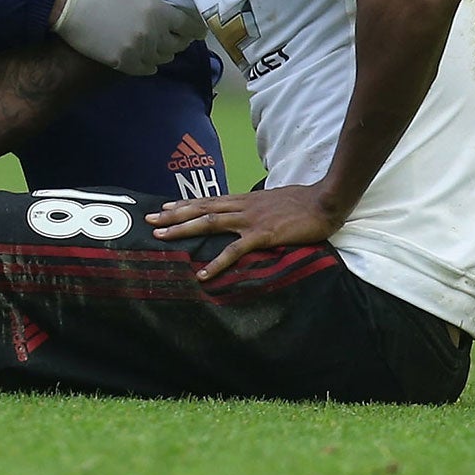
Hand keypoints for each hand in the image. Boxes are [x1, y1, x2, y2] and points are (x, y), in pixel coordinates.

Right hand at [50, 0, 205, 75]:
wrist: (64, 3)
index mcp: (157, 11)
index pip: (188, 26)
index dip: (195, 26)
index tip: (196, 26)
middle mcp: (150, 35)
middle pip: (178, 45)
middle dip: (180, 38)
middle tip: (177, 32)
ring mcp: (135, 51)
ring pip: (162, 58)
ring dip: (165, 50)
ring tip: (161, 42)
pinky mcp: (120, 62)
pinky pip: (145, 69)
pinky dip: (149, 64)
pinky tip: (147, 56)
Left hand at [146, 183, 346, 281]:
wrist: (324, 201)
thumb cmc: (303, 202)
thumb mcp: (274, 202)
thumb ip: (258, 208)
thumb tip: (250, 214)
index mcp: (245, 199)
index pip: (209, 201)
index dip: (185, 204)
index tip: (165, 207)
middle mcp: (242, 206)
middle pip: (201, 209)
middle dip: (173, 215)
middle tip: (150, 220)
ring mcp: (250, 219)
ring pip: (209, 223)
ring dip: (183, 230)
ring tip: (162, 238)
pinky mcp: (262, 235)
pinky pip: (234, 250)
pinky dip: (216, 262)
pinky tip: (202, 274)